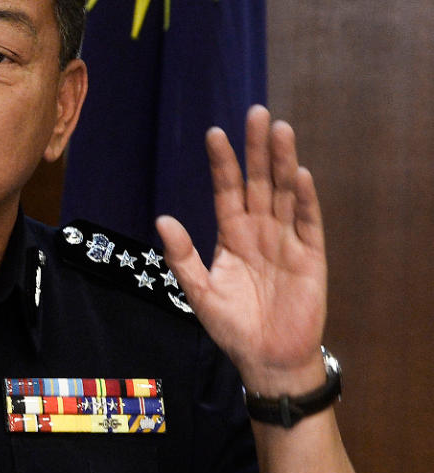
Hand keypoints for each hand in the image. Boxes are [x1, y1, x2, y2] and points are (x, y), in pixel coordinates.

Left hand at [156, 105, 327, 394]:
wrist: (265, 359)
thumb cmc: (232, 326)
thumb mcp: (199, 292)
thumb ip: (181, 256)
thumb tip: (162, 219)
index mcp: (232, 234)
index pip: (226, 189)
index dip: (222, 162)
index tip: (215, 133)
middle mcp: (259, 229)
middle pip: (258, 181)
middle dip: (257, 148)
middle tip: (257, 112)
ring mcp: (286, 240)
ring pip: (283, 192)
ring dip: (283, 162)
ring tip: (280, 130)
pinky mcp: (310, 256)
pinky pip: (307, 222)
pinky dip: (304, 199)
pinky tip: (300, 174)